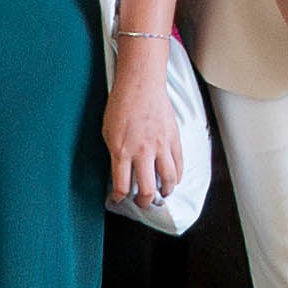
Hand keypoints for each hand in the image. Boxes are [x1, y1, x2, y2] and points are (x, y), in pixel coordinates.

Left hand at [104, 39, 192, 208]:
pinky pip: (179, 164)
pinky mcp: (174, 138)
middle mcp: (142, 151)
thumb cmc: (121, 104)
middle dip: (144, 202)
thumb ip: (115, 153)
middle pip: (147, 189)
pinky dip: (177, 176)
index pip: (122, 185)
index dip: (120, 198)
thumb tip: (121, 171)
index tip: (119, 200)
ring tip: (162, 194)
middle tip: (142, 203)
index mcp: (121, 151)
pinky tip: (173, 179)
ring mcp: (161, 146)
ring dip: (165, 191)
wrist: (141, 84)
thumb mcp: (108, 132)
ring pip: (168, 179)